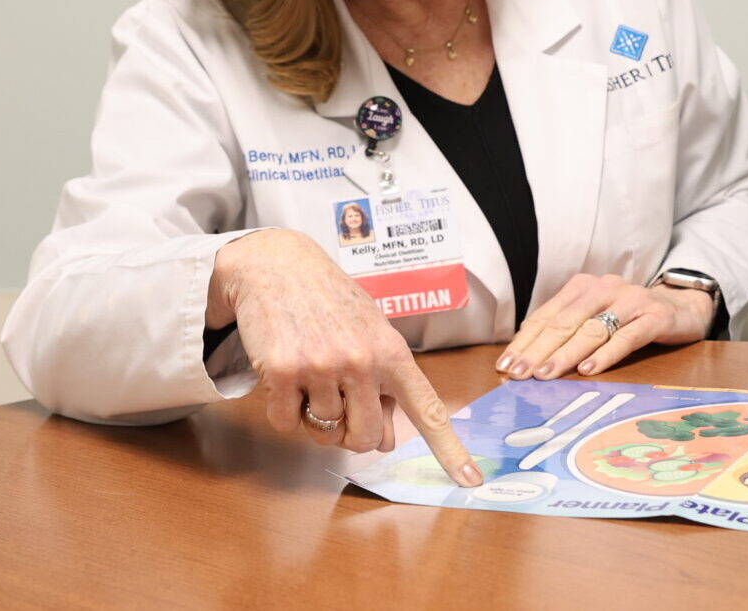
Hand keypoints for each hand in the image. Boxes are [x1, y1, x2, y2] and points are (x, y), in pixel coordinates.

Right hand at [207, 229, 480, 485]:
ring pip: (324, 433)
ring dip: (314, 418)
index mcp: (393, 353)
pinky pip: (286, 423)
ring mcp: (322, 367)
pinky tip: (286, 376)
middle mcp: (362, 361)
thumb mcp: (370, 334)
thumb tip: (386, 441)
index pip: (428, 410)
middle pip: (365, 439)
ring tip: (311, 377)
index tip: (471, 481)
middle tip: (339, 405)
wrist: (276, 266)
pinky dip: (284, 411)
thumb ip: (384, 385)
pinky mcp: (282, 372)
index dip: (450, 450)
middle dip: (351, 434)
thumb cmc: (330, 303)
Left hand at [495, 274, 717, 379]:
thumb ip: (567, 329)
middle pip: (565, 322)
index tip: (506, 365)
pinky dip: (606, 354)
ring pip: (592, 329)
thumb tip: (526, 355)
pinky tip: (589, 370)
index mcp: (584, 286)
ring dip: (566, 354)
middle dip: (539, 350)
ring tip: (547, 374)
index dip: (525, 341)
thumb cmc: (629, 317)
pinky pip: (627, 337)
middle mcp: (605, 288)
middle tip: (520, 374)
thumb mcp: (596, 316)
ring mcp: (631, 301)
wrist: (681, 307)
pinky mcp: (655, 316)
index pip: (547, 315)